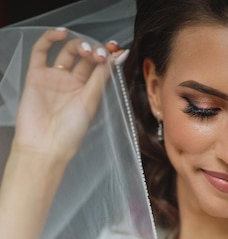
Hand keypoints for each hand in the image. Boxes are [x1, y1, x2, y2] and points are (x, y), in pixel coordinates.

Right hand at [13, 29, 113, 162]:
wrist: (45, 147)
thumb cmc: (70, 133)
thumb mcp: (91, 102)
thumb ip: (103, 77)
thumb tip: (121, 55)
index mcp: (88, 92)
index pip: (99, 67)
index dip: (108, 55)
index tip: (116, 49)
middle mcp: (72, 84)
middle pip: (85, 58)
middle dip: (95, 50)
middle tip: (100, 54)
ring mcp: (54, 79)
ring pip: (66, 51)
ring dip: (78, 44)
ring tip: (86, 50)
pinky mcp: (36, 76)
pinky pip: (40, 51)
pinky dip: (50, 38)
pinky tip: (62, 33)